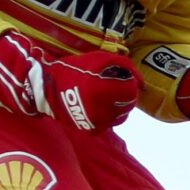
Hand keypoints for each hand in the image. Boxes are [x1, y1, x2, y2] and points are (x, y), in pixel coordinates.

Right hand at [0, 34, 140, 129]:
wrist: (47, 91)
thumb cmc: (73, 71)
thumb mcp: (97, 59)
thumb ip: (123, 65)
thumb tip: (142, 82)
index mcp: (102, 89)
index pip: (131, 90)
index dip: (130, 82)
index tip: (122, 77)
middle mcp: (101, 108)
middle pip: (128, 103)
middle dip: (126, 93)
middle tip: (115, 86)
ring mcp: (97, 122)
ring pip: (122, 115)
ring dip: (119, 105)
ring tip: (107, 95)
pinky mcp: (92, 130)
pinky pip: (111, 123)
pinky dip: (110, 115)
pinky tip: (100, 105)